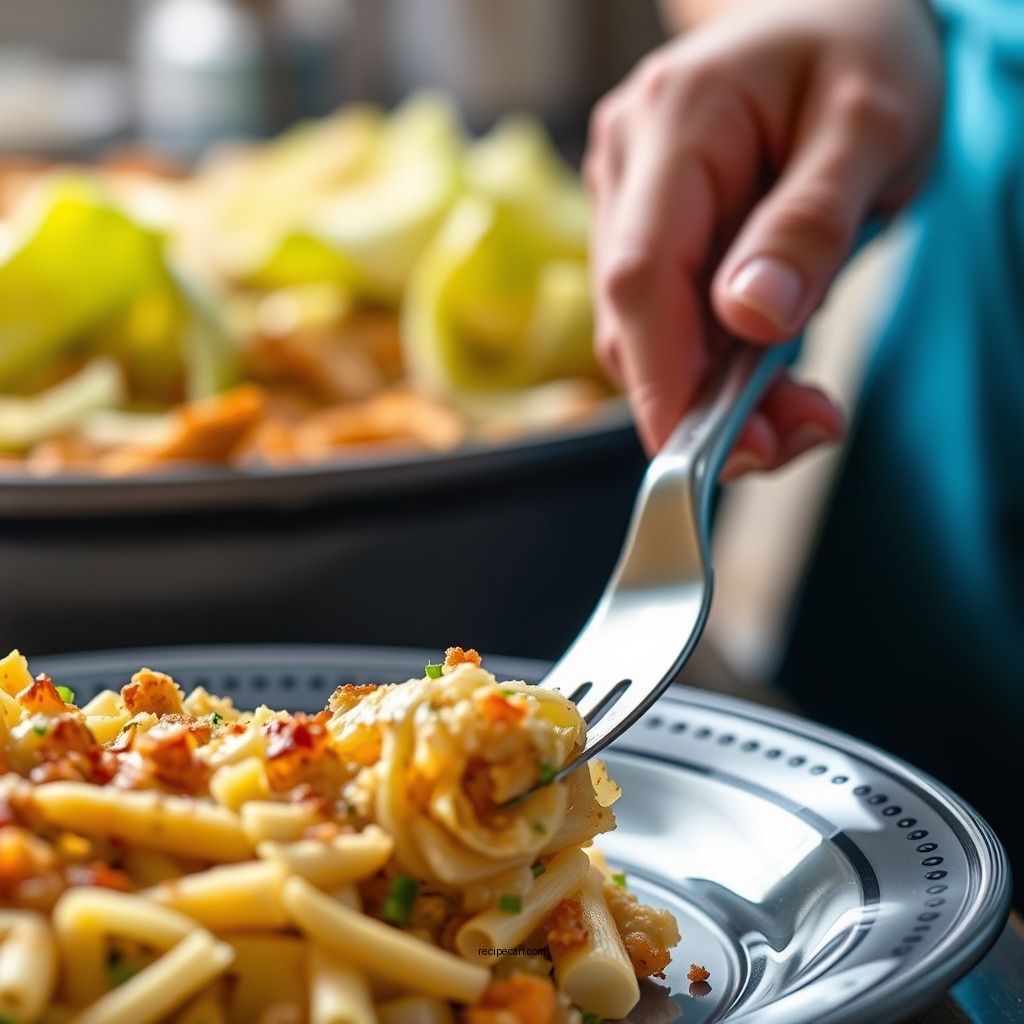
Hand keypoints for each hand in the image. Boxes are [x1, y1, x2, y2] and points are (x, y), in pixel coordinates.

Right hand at [584, 0, 942, 473]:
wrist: (831, 15)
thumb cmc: (862, 53)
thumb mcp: (873, 125)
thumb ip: (812, 222)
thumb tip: (751, 318)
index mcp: (675, 121)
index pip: (639, 276)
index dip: (662, 380)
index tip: (708, 459)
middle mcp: (627, 161)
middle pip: (633, 317)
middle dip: (702, 400)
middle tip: (799, 434)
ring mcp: (625, 195)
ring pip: (643, 329)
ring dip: (712, 388)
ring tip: (800, 405)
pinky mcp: (642, 226)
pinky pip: (663, 315)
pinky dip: (713, 361)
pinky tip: (767, 362)